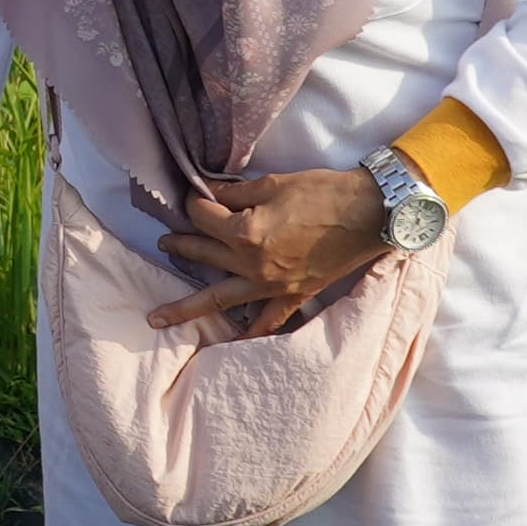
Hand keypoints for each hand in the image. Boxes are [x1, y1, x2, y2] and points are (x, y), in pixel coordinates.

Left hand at [155, 168, 391, 337]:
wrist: (368, 214)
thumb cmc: (322, 192)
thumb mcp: (272, 184)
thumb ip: (234, 194)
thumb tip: (208, 193)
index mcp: (245, 233)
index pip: (204, 219)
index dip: (195, 204)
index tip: (194, 197)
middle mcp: (252, 265)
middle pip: (204, 255)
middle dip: (181, 245)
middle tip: (164, 242)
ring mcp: (271, 286)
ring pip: (219, 299)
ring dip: (186, 307)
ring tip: (158, 317)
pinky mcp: (293, 295)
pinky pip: (267, 322)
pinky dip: (249, 332)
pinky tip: (231, 342)